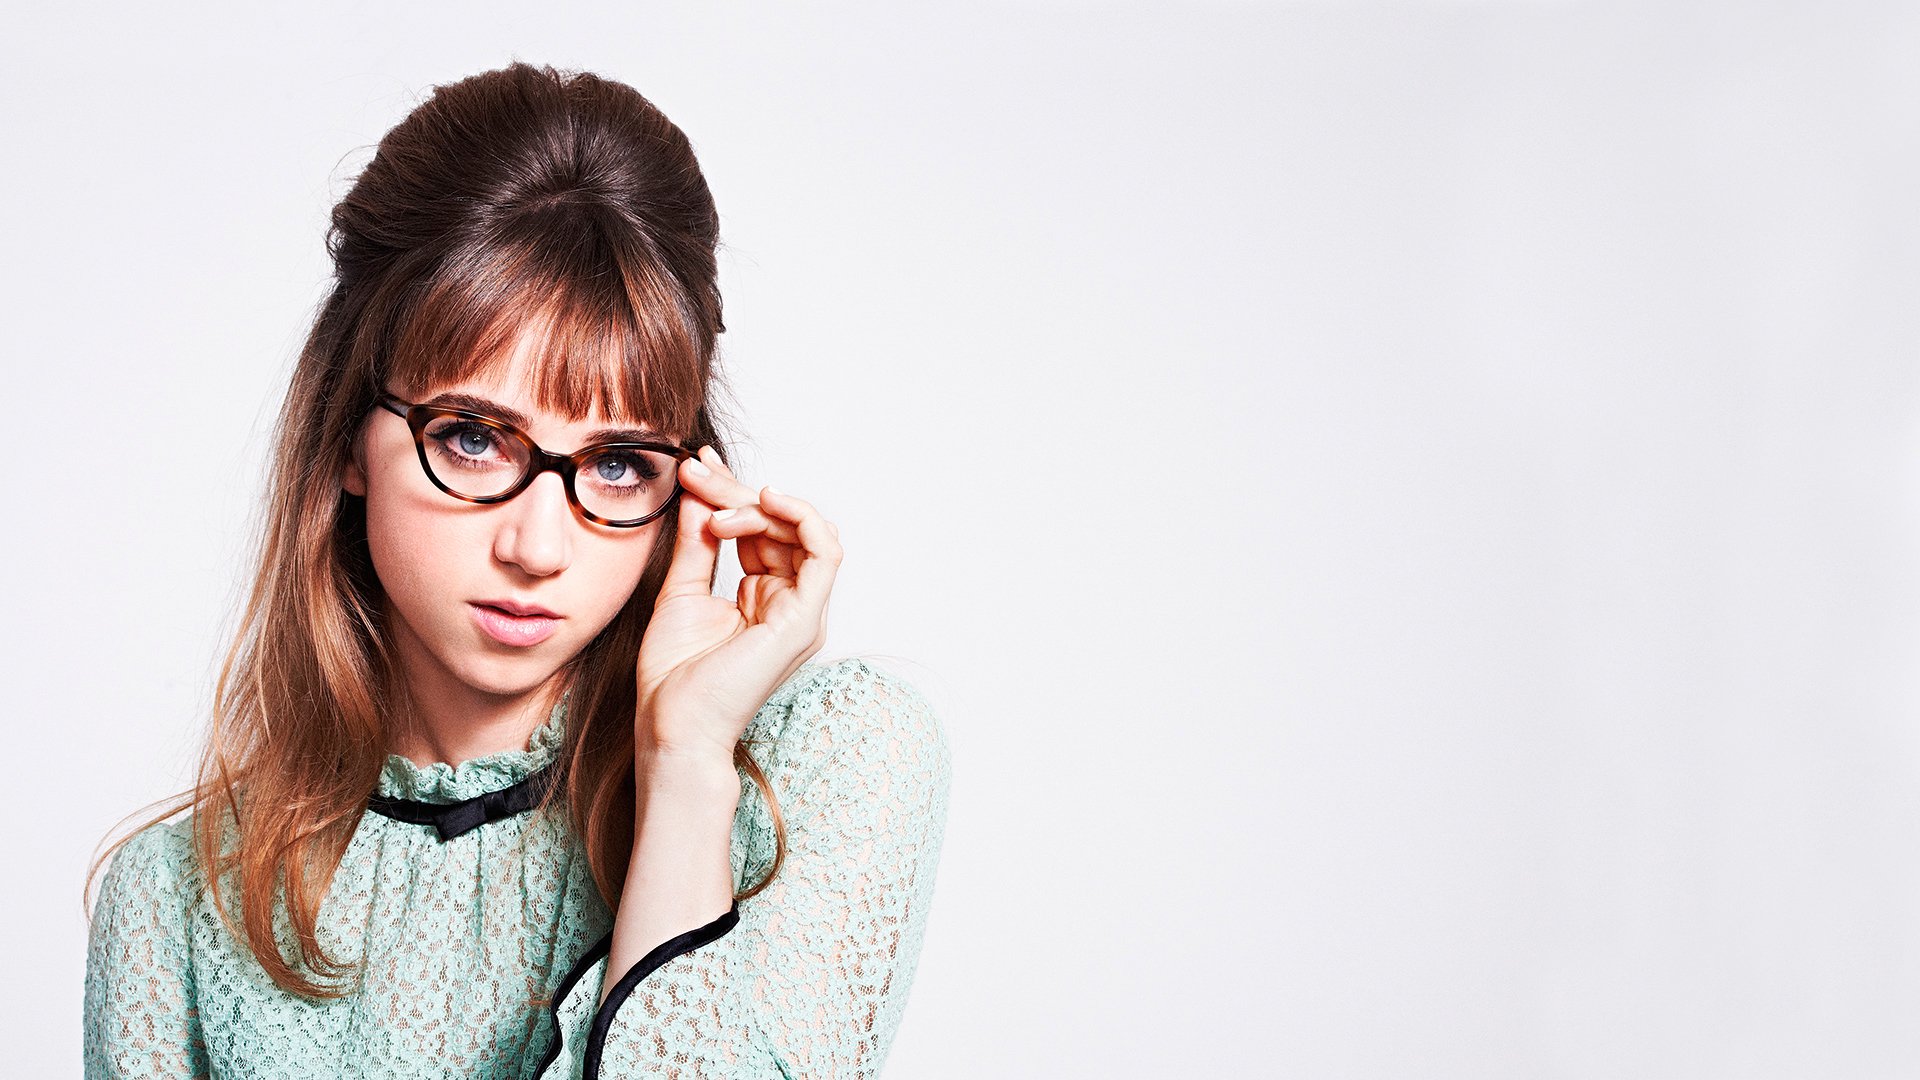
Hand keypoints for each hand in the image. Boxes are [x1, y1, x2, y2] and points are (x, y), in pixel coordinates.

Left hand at [633, 445, 841, 762]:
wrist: (673, 725)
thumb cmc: (674, 676)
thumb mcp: (682, 590)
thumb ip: (697, 542)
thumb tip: (698, 492)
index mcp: (766, 599)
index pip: (763, 531)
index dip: (733, 494)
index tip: (695, 469)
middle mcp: (791, 603)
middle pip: (783, 526)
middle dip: (738, 492)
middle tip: (696, 474)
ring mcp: (802, 613)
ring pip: (805, 532)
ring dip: (761, 505)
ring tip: (716, 507)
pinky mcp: (804, 619)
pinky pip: (825, 553)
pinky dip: (801, 518)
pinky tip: (766, 501)